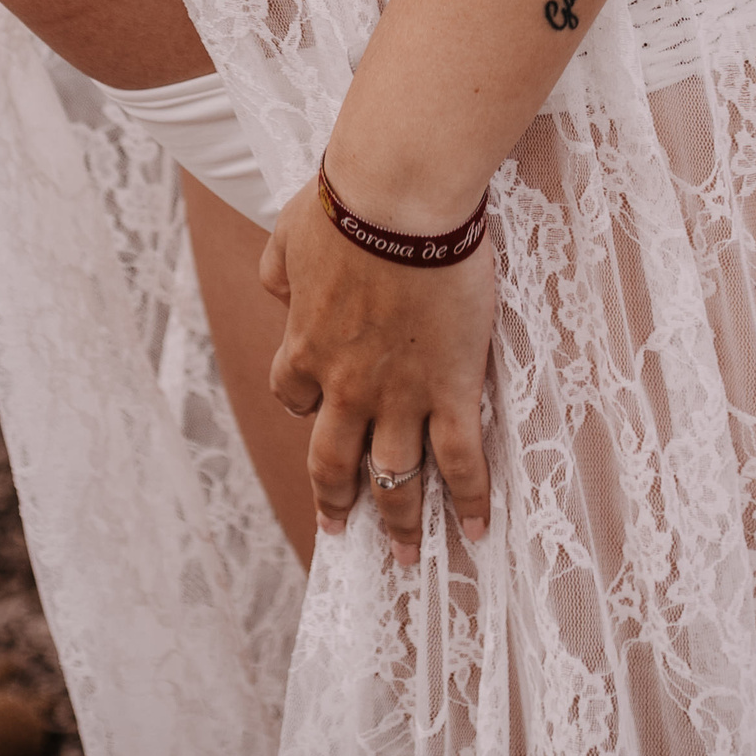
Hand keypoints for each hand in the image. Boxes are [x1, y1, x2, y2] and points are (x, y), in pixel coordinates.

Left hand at [262, 173, 497, 565]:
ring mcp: (397, 395)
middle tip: (340, 528)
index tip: (318, 408)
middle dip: (337, 501)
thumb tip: (278, 290)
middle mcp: (344, 386)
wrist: (399, 201)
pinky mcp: (449, 388)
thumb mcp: (288, 236)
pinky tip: (477, 529)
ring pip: (394, 476)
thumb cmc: (346, 205)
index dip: (307, 406)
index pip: (294, 396)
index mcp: (303, 347)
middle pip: (333, 462)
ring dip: (399, 520)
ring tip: (406, 553)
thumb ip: (278, 270)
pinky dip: (468, 499)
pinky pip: (459, 459)